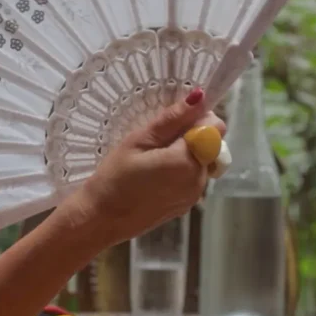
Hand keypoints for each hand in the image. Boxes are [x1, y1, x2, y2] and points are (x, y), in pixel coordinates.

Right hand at [68, 87, 225, 245]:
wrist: (101, 218)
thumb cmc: (115, 176)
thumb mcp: (138, 141)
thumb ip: (172, 120)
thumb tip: (200, 97)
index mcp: (188, 161)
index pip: (214, 128)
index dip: (197, 119)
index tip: (172, 122)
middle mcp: (199, 179)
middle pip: (212, 145)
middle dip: (191, 136)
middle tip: (156, 140)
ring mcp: (194, 195)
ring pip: (203, 161)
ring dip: (187, 153)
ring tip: (153, 158)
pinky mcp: (187, 205)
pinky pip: (194, 178)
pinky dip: (181, 170)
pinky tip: (156, 175)